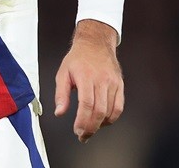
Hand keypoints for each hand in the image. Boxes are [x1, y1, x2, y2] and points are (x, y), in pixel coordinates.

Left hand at [53, 19, 123, 142]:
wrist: (95, 42)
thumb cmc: (78, 58)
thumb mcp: (62, 73)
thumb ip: (61, 94)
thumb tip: (59, 112)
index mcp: (85, 76)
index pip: (86, 104)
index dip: (82, 121)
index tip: (77, 131)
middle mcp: (101, 79)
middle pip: (99, 111)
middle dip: (91, 127)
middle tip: (83, 136)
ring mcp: (112, 82)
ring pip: (110, 111)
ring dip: (100, 125)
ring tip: (91, 128)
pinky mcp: (119, 85)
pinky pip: (119, 107)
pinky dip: (112, 118)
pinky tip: (102, 120)